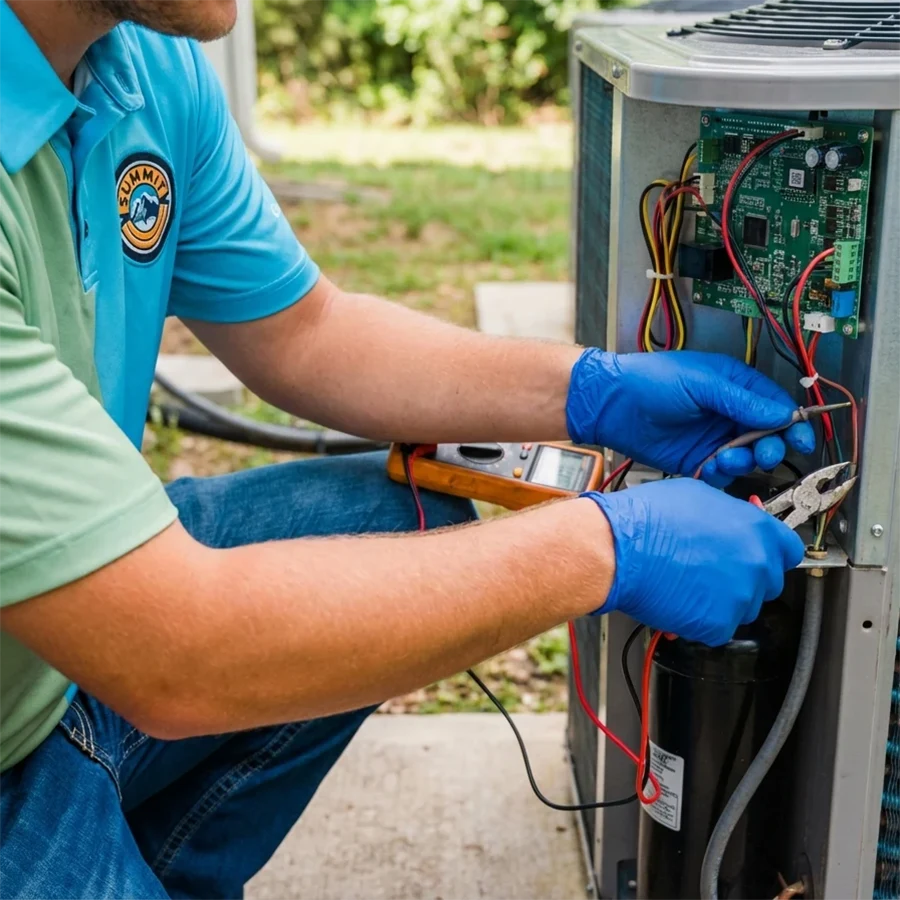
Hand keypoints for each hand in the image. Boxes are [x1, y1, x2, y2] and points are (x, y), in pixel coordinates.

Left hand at [566, 349, 815, 483]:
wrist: (611, 405)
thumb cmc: (649, 381)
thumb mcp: (701, 383)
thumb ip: (741, 400)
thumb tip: (780, 413)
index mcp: (734, 387)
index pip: (775, 406)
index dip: (792, 424)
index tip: (802, 439)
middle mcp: (727, 414)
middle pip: (767, 436)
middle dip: (771, 447)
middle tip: (762, 452)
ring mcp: (712, 438)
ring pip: (746, 457)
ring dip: (743, 461)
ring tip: (727, 457)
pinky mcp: (696, 460)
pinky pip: (721, 473)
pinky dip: (720, 474)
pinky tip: (710, 467)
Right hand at [584, 479, 803, 644]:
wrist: (617, 549)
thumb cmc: (647, 519)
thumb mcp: (698, 496)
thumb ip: (730, 514)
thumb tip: (737, 521)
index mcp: (757, 530)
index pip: (789, 549)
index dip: (770, 551)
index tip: (759, 554)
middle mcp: (756, 565)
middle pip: (768, 581)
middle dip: (744, 576)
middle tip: (711, 567)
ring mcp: (739, 598)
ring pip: (742, 607)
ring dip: (722, 599)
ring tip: (688, 582)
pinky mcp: (717, 626)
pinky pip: (717, 627)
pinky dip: (700, 619)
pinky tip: (679, 599)